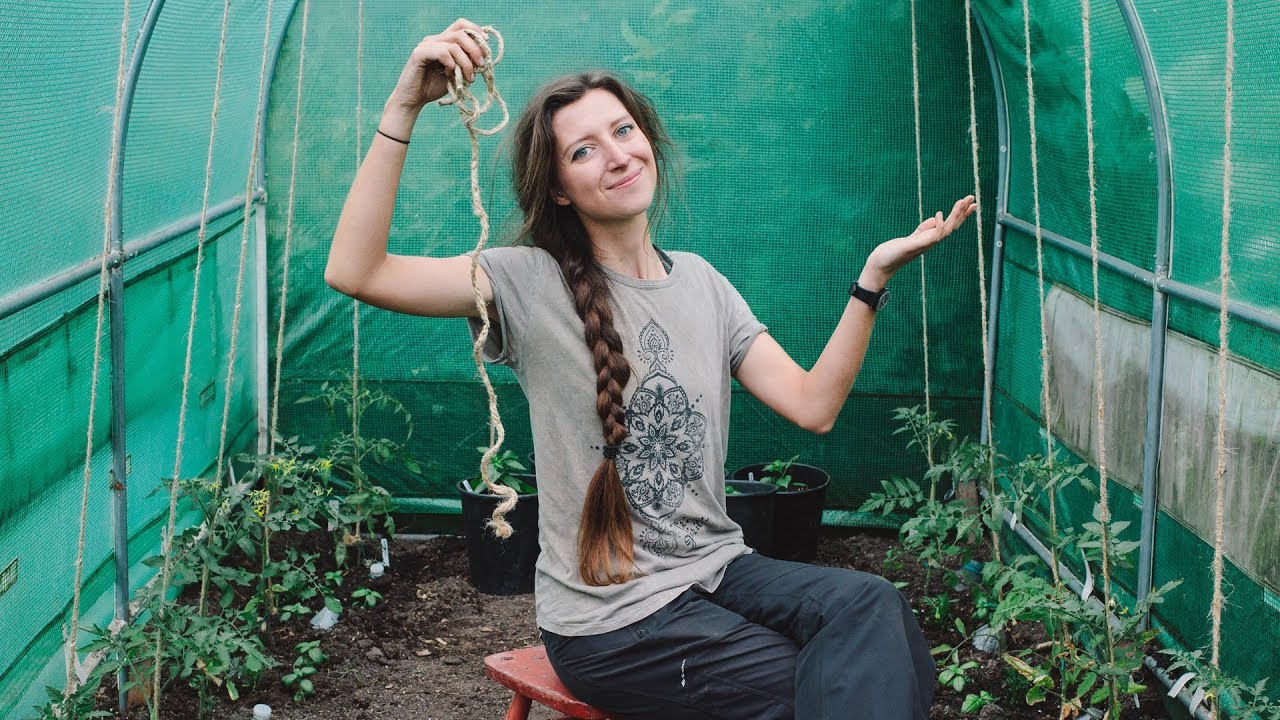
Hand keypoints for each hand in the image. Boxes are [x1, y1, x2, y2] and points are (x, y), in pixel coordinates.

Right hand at [385, 19, 489, 118]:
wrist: (414, 99)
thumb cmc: (434, 87)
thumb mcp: (457, 74)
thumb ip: (467, 64)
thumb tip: (484, 57)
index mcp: (443, 41)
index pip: (461, 25)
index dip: (476, 31)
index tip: (486, 46)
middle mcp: (434, 39)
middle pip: (461, 33)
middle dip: (475, 49)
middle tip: (481, 65)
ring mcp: (426, 45)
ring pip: (454, 44)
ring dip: (466, 62)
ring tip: (468, 77)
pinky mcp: (419, 53)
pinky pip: (442, 52)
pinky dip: (451, 63)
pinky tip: (450, 74)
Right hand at [860, 195, 976, 288]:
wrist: (879, 267)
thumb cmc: (891, 258)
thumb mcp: (907, 247)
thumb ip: (922, 237)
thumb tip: (938, 224)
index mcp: (929, 242)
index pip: (947, 227)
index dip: (954, 215)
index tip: (958, 202)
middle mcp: (928, 241)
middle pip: (949, 225)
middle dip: (961, 212)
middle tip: (971, 198)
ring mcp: (921, 240)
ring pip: (941, 226)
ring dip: (953, 215)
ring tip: (962, 203)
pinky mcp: (912, 240)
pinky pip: (927, 229)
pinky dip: (935, 222)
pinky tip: (938, 216)